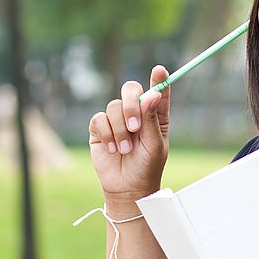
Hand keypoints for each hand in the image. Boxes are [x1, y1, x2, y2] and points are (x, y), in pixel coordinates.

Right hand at [88, 65, 170, 199]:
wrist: (127, 187)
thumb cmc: (146, 167)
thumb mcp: (154, 144)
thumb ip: (151, 119)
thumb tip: (151, 95)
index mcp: (155, 115)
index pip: (158, 92)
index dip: (159, 80)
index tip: (159, 70)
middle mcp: (136, 113)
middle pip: (130, 90)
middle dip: (131, 105)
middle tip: (135, 126)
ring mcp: (117, 120)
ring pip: (114, 106)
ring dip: (120, 130)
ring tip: (125, 149)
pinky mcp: (100, 129)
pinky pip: (99, 119)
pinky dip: (107, 134)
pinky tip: (113, 148)